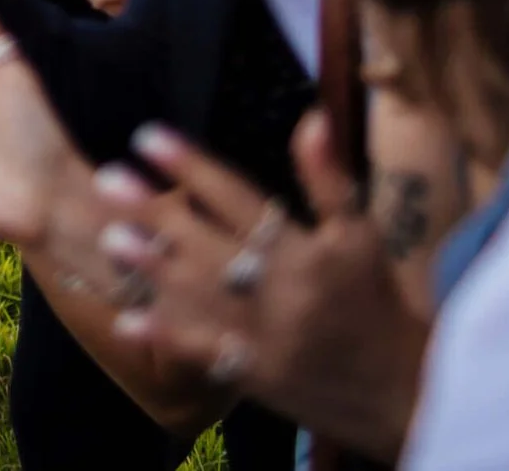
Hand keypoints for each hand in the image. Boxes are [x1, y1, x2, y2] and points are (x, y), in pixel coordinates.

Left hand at [96, 113, 426, 460]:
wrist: (402, 391)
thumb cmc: (375, 301)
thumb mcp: (360, 236)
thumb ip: (328, 178)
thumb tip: (311, 117)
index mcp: (304, 251)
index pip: (239, 198)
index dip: (192, 166)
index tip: (147, 136)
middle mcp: (281, 291)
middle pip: (208, 244)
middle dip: (155, 212)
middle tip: (106, 179)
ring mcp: (264, 336)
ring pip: (199, 297)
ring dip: (152, 269)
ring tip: (108, 238)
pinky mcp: (252, 374)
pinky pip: (204, 354)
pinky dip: (166, 338)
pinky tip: (126, 320)